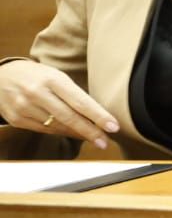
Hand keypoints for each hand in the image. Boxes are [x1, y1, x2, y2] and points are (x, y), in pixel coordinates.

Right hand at [0, 60, 120, 148]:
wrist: (1, 76)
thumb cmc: (37, 75)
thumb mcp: (57, 77)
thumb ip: (74, 94)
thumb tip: (97, 115)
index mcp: (52, 79)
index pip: (80, 101)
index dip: (98, 116)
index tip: (113, 126)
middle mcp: (37, 93)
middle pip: (70, 117)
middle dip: (90, 132)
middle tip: (106, 141)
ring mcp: (24, 107)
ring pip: (57, 127)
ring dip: (78, 134)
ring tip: (94, 138)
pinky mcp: (16, 119)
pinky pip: (44, 130)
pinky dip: (61, 133)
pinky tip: (73, 134)